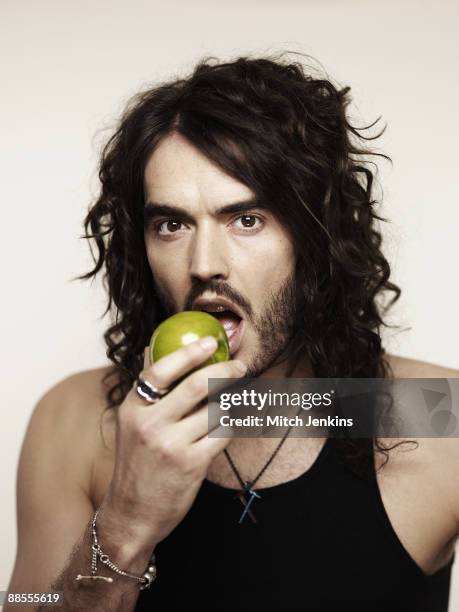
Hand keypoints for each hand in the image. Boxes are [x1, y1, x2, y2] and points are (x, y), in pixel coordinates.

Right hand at [100, 337, 245, 546]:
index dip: (190, 352)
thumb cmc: (136, 464)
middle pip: (197, 385)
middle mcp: (150, 424)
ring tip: (239, 394)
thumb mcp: (130, 424)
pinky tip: (234, 420)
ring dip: (232, 399)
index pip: (161, 369)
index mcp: (133, 408)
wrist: (132, 514)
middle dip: (226, 371)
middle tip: (239, 366)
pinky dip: (232, 424)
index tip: (212, 343)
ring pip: (216, 410)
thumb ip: (147, 390)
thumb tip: (155, 349)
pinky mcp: (192, 465)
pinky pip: (222, 434)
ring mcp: (171, 445)